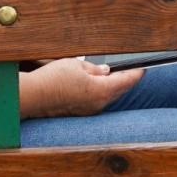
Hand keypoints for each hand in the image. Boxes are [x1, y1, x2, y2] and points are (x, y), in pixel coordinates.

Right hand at [25, 58, 142, 116]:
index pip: (127, 81)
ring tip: (116, 74)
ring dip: (114, 86)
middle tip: (133, 69)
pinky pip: (97, 101)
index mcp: (101, 90)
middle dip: (127, 79)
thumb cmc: (53, 79)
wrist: (32, 97)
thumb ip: (95, 68)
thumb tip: (105, 71)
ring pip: (109, 97)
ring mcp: (89, 110)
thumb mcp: (77, 64)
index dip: (137, 73)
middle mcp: (98, 104)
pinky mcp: (80, 112)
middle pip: (119, 90)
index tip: (144, 67)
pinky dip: (102, 92)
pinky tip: (97, 85)